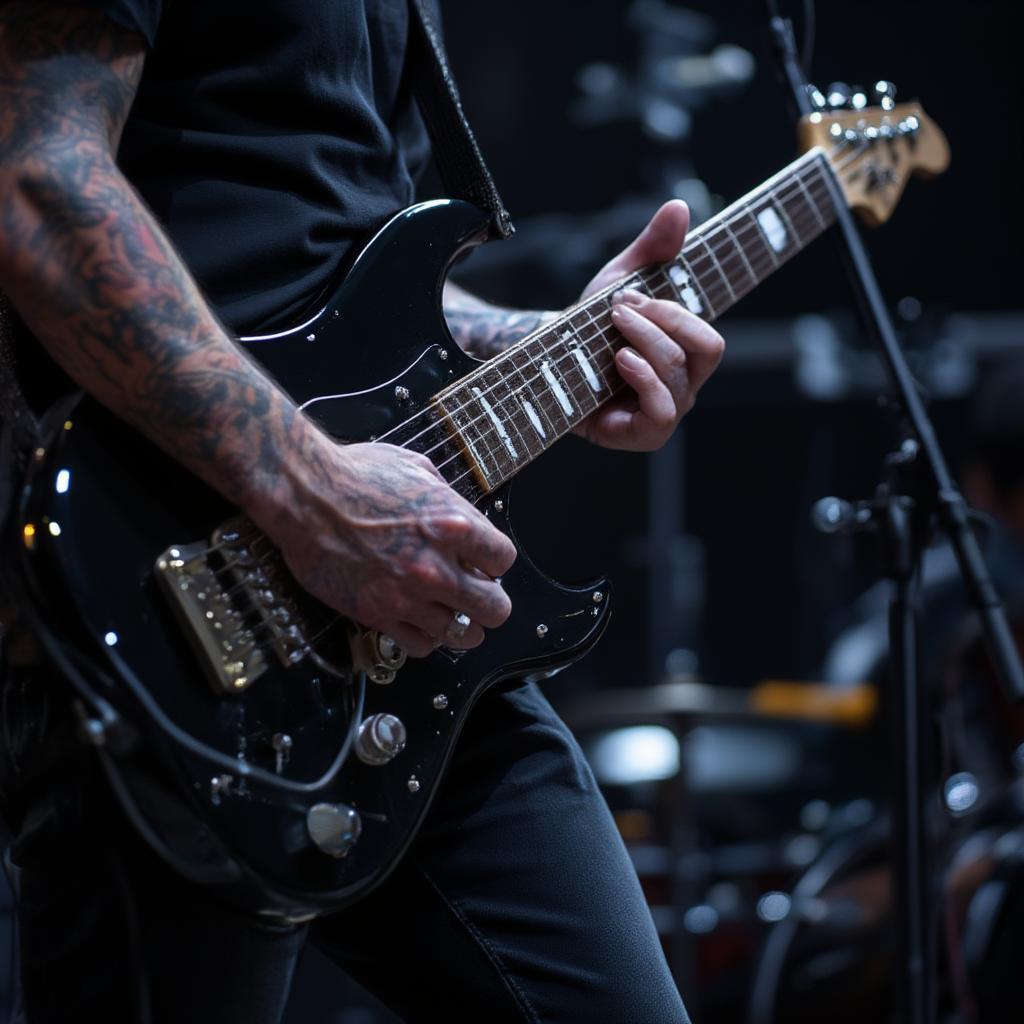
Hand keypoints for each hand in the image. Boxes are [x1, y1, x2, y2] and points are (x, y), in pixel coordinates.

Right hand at [255, 440, 516, 658]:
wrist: (303, 495)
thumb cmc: (352, 474)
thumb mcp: (415, 467)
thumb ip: (447, 498)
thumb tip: (464, 518)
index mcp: (453, 524)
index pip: (504, 561)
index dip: (495, 563)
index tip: (484, 563)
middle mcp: (436, 566)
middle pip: (495, 609)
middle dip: (490, 601)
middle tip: (477, 595)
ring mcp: (407, 595)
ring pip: (463, 635)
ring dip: (461, 624)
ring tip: (450, 612)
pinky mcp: (378, 615)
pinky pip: (421, 646)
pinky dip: (426, 638)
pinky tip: (419, 621)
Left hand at [574, 200, 724, 450]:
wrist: (545, 366)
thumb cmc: (588, 330)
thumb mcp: (619, 281)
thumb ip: (652, 249)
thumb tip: (679, 207)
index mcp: (685, 359)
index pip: (709, 341)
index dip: (676, 312)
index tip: (631, 295)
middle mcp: (681, 389)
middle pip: (701, 352)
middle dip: (660, 322)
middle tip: (618, 309)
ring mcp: (662, 415)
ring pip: (677, 376)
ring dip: (645, 344)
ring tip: (612, 334)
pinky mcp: (637, 435)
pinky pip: (661, 413)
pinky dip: (643, 380)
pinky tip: (620, 360)